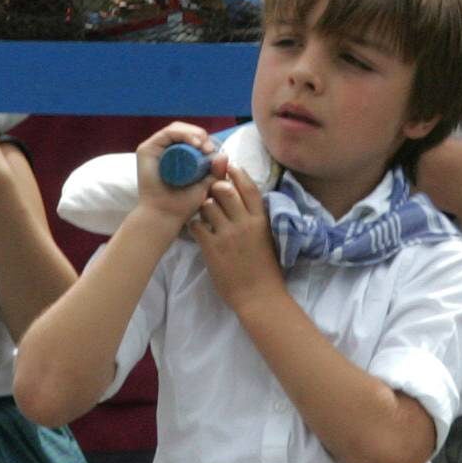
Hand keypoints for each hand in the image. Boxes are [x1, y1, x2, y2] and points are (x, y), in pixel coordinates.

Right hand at [136, 123, 222, 223]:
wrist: (165, 216)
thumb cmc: (184, 204)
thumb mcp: (206, 185)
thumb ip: (216, 172)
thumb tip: (225, 154)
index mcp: (176, 156)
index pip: (191, 138)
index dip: (205, 140)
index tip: (215, 152)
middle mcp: (164, 150)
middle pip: (184, 131)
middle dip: (200, 135)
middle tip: (210, 149)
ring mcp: (155, 149)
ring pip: (177, 129)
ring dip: (193, 133)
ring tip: (203, 146)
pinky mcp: (146, 149)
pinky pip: (167, 134)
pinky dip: (183, 134)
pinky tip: (195, 143)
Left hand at [192, 167, 283, 312]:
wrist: (259, 296)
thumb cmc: (265, 269)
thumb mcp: (266, 238)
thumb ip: (255, 218)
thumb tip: (243, 200)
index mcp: (260, 220)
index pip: (248, 187)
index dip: (237, 173)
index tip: (229, 166)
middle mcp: (244, 223)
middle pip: (224, 190)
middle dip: (214, 187)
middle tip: (209, 192)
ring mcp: (227, 235)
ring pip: (208, 205)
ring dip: (202, 206)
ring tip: (203, 212)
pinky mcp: (212, 248)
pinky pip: (196, 225)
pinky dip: (194, 224)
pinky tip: (197, 229)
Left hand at [410, 109, 461, 223]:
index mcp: (435, 146)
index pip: (421, 130)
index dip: (424, 126)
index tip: (429, 126)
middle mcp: (422, 160)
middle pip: (416, 145)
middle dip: (422, 141)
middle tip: (434, 142)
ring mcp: (418, 176)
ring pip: (413, 159)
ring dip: (419, 156)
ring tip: (433, 155)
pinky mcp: (419, 188)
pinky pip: (415, 173)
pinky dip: (421, 170)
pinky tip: (433, 170)